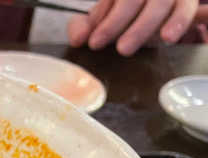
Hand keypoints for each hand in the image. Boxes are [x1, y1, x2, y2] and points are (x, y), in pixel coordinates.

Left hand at [68, 0, 197, 55]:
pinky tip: (168, 37)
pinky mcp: (186, 2)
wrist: (151, 10)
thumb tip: (77, 39)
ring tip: (127, 48)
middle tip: (111, 48)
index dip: (103, 19)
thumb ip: (85, 26)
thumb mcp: (101, 18)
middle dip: (118, 23)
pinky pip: (185, 8)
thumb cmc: (122, 14)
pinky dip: (179, 21)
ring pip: (160, 3)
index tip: (93, 42)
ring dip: (143, 27)